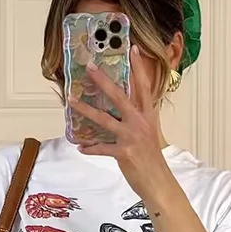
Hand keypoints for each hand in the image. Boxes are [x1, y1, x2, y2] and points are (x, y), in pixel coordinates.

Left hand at [68, 45, 171, 197]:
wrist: (158, 182)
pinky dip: (90, 148)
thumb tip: (124, 111)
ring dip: (86, 110)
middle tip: (89, 68)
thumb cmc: (152, 159)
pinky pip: (101, 148)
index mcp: (148, 116)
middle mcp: (140, 122)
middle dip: (103, 81)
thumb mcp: (149, 134)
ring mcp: (131, 137)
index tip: (132, 49)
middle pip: (119, 97)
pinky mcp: (123, 153)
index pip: (144, 87)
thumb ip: (138, 119)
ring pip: (104, 119)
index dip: (139, 68)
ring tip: (72, 101)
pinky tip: (81, 148)